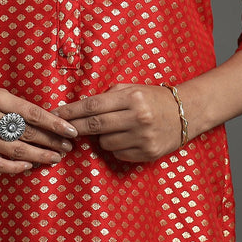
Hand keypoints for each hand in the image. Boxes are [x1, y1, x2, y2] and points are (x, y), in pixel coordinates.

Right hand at [0, 81, 78, 174]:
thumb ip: (11, 105)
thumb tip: (41, 120)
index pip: (33, 113)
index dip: (55, 124)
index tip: (71, 131)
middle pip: (28, 133)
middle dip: (52, 142)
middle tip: (68, 147)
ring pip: (17, 151)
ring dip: (39, 156)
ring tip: (55, 158)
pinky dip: (14, 167)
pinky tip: (27, 167)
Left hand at [53, 83, 182, 162]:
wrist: (186, 113)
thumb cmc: (154, 98)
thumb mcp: (132, 88)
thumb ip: (108, 96)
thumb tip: (79, 108)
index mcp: (132, 98)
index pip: (93, 105)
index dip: (71, 111)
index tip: (55, 113)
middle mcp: (138, 118)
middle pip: (94, 125)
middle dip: (74, 127)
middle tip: (60, 128)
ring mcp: (143, 137)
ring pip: (105, 142)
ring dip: (101, 137)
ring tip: (113, 128)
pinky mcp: (148, 153)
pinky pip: (118, 153)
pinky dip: (116, 146)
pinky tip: (126, 137)